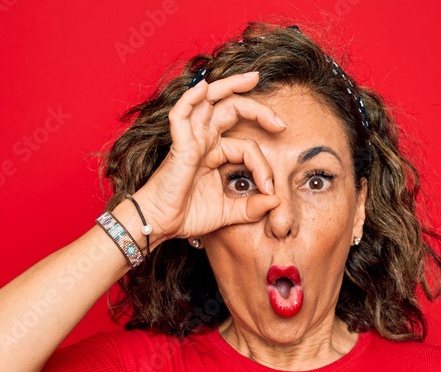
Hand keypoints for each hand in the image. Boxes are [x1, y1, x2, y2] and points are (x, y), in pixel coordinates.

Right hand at [134, 71, 286, 240]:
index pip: (248, 146)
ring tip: (254, 78)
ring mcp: (191, 139)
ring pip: (209, 100)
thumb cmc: (187, 215)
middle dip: (258, 108)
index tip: (270, 189)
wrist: (160, 224)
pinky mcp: (179, 145)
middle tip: (280, 121)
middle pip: (231, 108)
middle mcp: (204, 140)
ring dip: (231, 85)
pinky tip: (203, 88)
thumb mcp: (228, 212)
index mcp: (215, 153)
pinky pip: (181, 114)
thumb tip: (275, 202)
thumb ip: (251, 207)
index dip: (263, 166)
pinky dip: (190, 98)